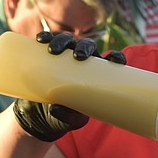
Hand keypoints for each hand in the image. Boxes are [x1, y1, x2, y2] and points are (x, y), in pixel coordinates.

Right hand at [12, 32, 126, 141]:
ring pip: (69, 40)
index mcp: (97, 73)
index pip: (112, 60)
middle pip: (89, 45)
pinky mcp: (49, 54)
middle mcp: (84, 61)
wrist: (42, 114)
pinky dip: (46, 38)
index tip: (116, 60)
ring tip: (53, 50)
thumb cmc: (65, 115)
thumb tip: (56, 108)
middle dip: (85, 47)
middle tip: (78, 56)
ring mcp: (67, 55)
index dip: (117, 57)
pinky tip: (40, 40)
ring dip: (63, 40)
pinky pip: (49, 41)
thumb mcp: (69, 120)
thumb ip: (67, 116)